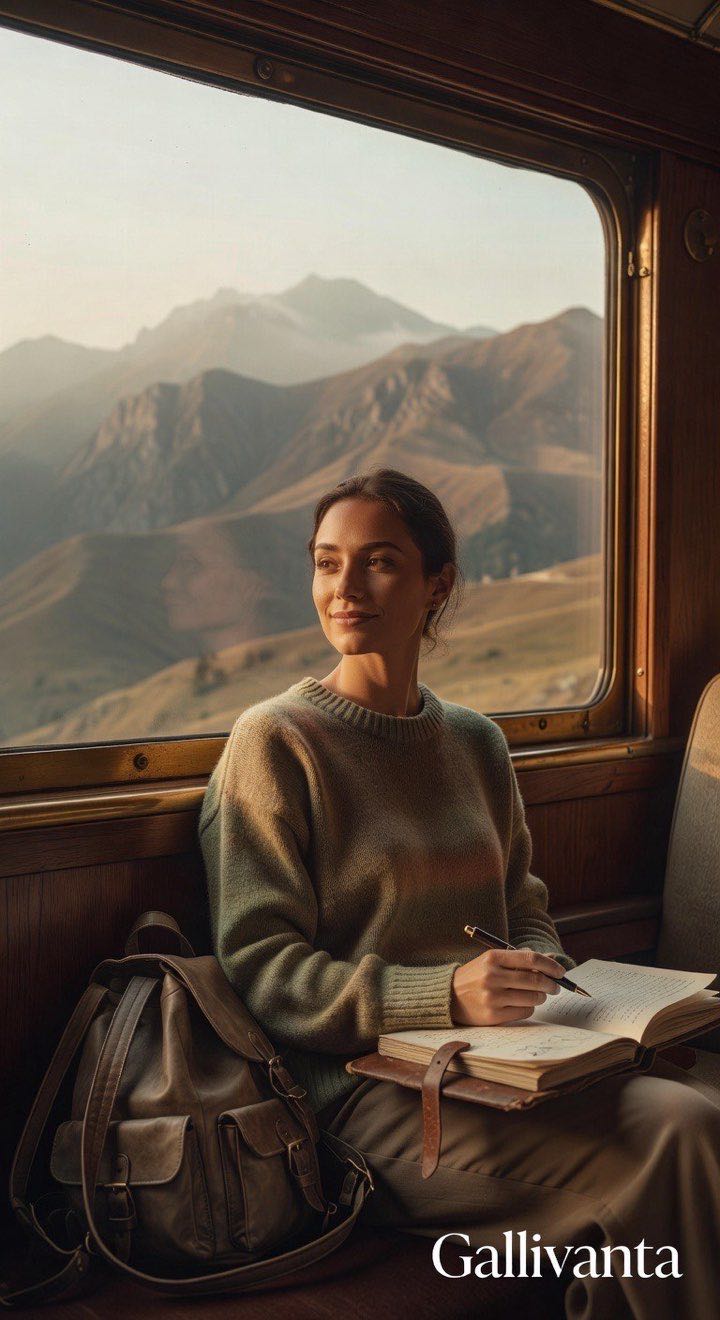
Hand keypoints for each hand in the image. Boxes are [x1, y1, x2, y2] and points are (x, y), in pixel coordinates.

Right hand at [450, 948, 564, 1025]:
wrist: (449, 995)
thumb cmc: (476, 976)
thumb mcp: (492, 960)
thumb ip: (519, 959)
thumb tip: (550, 960)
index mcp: (493, 958)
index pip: (530, 959)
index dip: (550, 965)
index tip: (560, 971)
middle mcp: (492, 976)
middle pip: (534, 980)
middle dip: (551, 984)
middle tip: (555, 986)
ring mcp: (492, 997)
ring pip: (532, 998)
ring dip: (540, 997)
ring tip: (536, 995)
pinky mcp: (493, 1016)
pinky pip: (524, 1012)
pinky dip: (529, 1008)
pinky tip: (522, 1004)